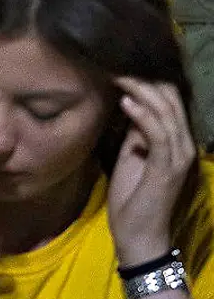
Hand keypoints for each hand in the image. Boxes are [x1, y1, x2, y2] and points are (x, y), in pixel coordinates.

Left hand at [108, 77, 197, 264]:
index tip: (119, 64)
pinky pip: (158, 134)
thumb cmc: (132, 195)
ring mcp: (178, 157)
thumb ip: (137, 131)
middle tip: (115, 63)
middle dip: (144, 78)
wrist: (138, 234)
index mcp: (176, 140)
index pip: (171, 99)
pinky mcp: (167, 168)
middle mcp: (184, 145)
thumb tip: (130, 102)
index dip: (148, 79)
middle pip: (171, 99)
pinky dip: (142, 115)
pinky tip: (126, 102)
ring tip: (117, 75)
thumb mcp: (132, 155)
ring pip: (167, 112)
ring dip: (140, 90)